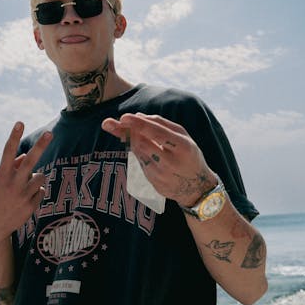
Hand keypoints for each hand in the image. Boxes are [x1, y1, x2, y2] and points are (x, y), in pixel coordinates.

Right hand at [0, 122, 51, 247]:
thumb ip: (9, 165)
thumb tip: (24, 155)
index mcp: (1, 176)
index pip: (8, 152)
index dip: (14, 136)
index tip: (20, 122)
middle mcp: (12, 185)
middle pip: (30, 162)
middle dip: (40, 146)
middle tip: (50, 132)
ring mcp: (22, 196)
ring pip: (40, 176)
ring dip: (36, 178)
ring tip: (24, 187)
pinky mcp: (31, 206)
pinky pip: (42, 190)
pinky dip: (36, 192)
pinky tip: (25, 200)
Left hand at [102, 113, 216, 206]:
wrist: (196, 188)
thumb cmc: (188, 154)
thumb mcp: (183, 136)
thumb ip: (162, 124)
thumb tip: (138, 115)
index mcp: (182, 147)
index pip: (157, 133)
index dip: (139, 125)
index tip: (123, 117)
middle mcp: (170, 162)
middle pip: (142, 144)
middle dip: (124, 132)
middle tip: (107, 122)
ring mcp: (161, 174)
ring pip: (137, 153)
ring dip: (125, 138)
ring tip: (111, 126)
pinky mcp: (153, 183)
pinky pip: (139, 162)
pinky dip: (133, 149)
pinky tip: (127, 140)